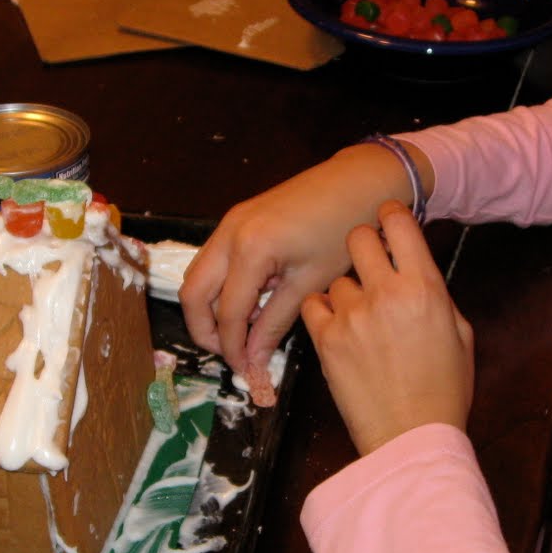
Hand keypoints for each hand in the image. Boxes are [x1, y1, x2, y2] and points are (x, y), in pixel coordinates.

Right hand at [181, 143, 433, 385]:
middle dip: (205, 330)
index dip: (232, 348)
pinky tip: (251, 303)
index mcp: (250, 249)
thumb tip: (253, 360)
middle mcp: (229, 232)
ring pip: (198, 275)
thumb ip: (274, 323)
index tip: (244, 371)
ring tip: (241, 332)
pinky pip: (213, 260)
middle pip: (193, 293)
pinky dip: (221, 287)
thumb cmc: (344, 229)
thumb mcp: (311, 282)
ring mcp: (229, 222)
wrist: (358, 181)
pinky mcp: (237, 219)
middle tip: (230, 354)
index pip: (228, 312)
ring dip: (210, 308)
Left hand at [301, 201, 474, 456]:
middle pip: (358, 238)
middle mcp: (385, 293)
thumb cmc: (444, 391)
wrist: (412, 437)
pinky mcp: (325, 340)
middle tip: (369, 266)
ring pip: (336, 279)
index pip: (398, 223)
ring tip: (361, 321)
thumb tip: (417, 272)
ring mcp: (351, 316)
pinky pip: (314, 306)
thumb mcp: (460, 334)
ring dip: (345, 292)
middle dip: (363, 246)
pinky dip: (324, 314)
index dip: (391, 217)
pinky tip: (340, 331)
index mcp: (425, 287)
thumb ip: (436, 295)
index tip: (388, 224)